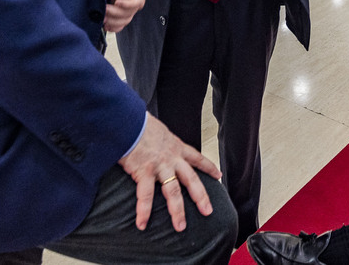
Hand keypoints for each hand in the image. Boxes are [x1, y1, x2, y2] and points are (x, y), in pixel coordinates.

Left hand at [105, 0, 145, 32]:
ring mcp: (127, 10)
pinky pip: (119, 26)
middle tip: (105, 8)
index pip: (138, 1)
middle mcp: (134, 2)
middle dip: (116, 13)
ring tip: (102, 17)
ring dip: (112, 21)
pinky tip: (105, 24)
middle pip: (130, 13)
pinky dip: (112, 27)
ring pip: (124, 21)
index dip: (128, 4)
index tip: (117, 2)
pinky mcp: (120, 17)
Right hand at [119, 113, 221, 231]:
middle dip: (201, 197)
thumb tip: (157, 142)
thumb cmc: (140, 124)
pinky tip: (142, 224)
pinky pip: (146, 196)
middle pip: (192, 180)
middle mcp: (172, 158)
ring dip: (177, 211)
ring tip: (180, 227)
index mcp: (177, 146)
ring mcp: (160, 166)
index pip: (198, 158)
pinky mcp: (145, 172)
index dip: (209, 167)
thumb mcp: (159, 130)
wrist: (129, 120)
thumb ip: (161, 141)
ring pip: (174, 192)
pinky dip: (144, 211)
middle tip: (208, 211)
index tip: (218, 175)